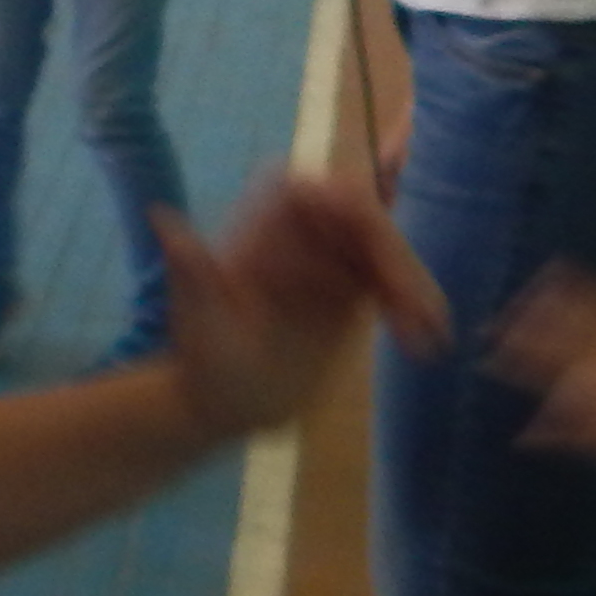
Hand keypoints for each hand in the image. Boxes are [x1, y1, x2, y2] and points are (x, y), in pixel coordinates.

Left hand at [152, 171, 443, 432]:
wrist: (220, 401)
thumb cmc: (204, 360)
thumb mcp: (198, 319)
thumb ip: (191, 271)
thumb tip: (165, 221)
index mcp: (262, 219)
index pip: (321, 194)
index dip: (360, 218)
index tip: (382, 266)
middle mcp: (300, 228)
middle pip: (369, 224)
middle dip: (400, 264)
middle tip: (421, 315)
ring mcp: (329, 256)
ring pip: (389, 252)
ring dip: (416, 287)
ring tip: (431, 336)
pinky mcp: (350, 287)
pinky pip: (395, 283)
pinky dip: (415, 307)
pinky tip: (428, 341)